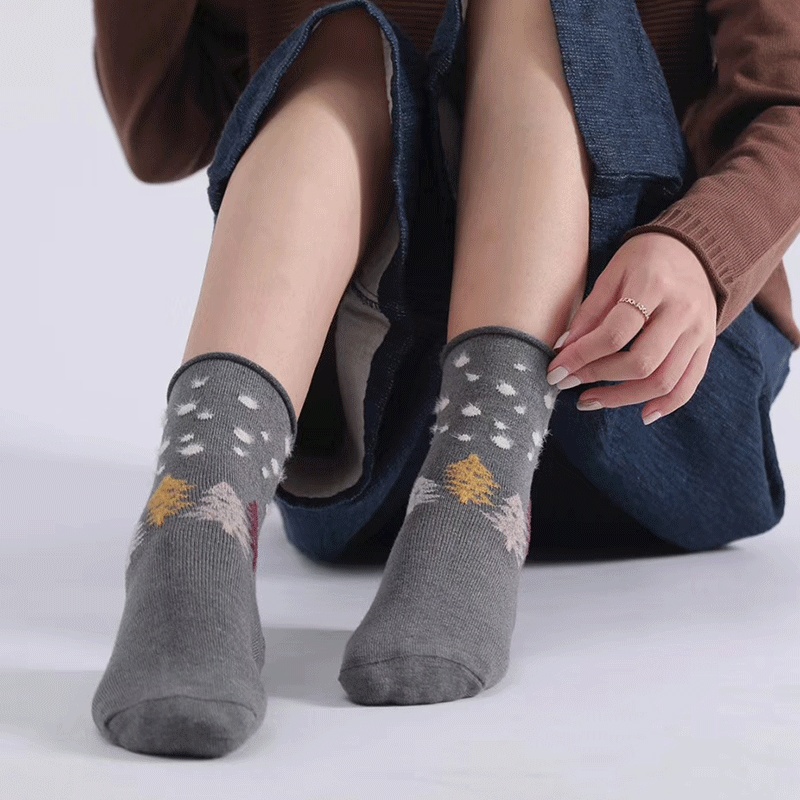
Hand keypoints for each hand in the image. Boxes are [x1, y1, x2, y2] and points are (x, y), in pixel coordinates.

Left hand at [545, 232, 717, 424]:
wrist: (696, 250)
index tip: (556, 371)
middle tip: (569, 384)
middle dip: (598, 378)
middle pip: (641, 362)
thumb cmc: (645, 260)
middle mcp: (683, 311)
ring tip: (590, 400)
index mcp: (654, 285)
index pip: (615, 333)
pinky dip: (666, 405)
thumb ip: (590, 312)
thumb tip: (563, 351)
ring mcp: (700, 331)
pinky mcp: (708, 345)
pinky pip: (689, 384)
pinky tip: (641, 414)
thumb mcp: (612, 273)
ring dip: (623, 398)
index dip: (582, 357)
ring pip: (664, 380)